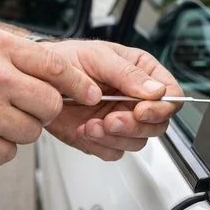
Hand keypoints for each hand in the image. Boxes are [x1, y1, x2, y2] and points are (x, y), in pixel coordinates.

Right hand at [0, 27, 99, 168]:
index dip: (78, 83)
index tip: (90, 93)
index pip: (56, 67)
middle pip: (50, 105)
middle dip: (42, 110)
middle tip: (20, 107)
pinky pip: (7, 154)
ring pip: (31, 132)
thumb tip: (54, 72)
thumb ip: (11, 53)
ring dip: (16, 130)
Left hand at [44, 40, 182, 160]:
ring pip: (137, 142)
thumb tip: (156, 90)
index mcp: (142, 73)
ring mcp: (121, 120)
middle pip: (158, 124)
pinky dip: (99, 145)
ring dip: (114, 137)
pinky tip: (84, 129)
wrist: (38, 79)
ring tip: (92, 124)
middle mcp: (135, 99)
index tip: (141, 109)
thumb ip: (128, 74)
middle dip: (134, 126)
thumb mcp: (98, 57)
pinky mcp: (104, 137)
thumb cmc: (68, 59)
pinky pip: (113, 152)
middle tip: (112, 120)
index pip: (171, 95)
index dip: (161, 107)